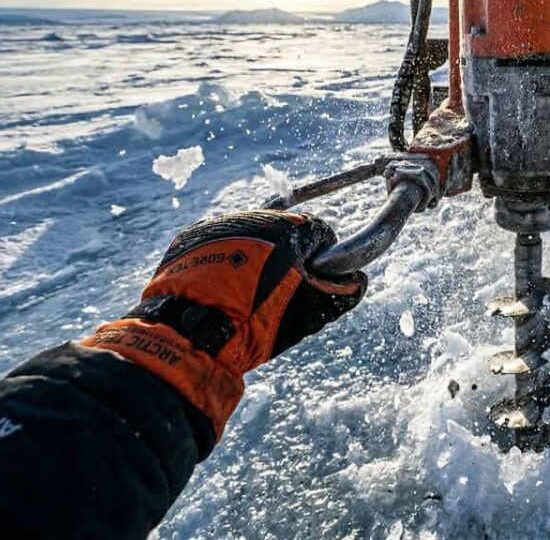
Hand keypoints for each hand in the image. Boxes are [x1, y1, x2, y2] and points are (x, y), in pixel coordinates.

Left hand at [84, 211, 365, 436]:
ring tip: (244, 294)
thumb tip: (358, 277)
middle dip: (285, 258)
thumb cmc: (260, 322)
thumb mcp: (312, 312)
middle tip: (276, 293)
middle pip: (283, 233)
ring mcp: (220, 224)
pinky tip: (221, 289)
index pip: (319, 233)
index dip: (320, 260)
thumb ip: (344, 290)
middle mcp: (256, 217)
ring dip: (253, 258)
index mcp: (290, 228)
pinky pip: (218, 244)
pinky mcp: (191, 237)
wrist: (194, 332)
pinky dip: (223, 261)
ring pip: (249, 238)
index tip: (309, 282)